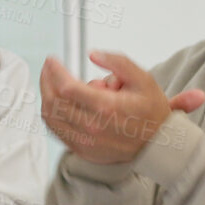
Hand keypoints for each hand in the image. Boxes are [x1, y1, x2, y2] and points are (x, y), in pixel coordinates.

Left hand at [39, 50, 204, 164]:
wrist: (158, 145)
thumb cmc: (152, 112)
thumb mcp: (143, 79)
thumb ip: (118, 62)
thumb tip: (93, 54)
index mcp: (106, 108)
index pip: (67, 87)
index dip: (55, 71)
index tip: (52, 60)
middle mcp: (92, 127)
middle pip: (54, 101)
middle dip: (46, 80)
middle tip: (48, 68)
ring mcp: (85, 141)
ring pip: (50, 117)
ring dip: (45, 96)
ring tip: (50, 82)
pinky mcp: (81, 150)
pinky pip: (55, 130)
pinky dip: (50, 113)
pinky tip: (55, 101)